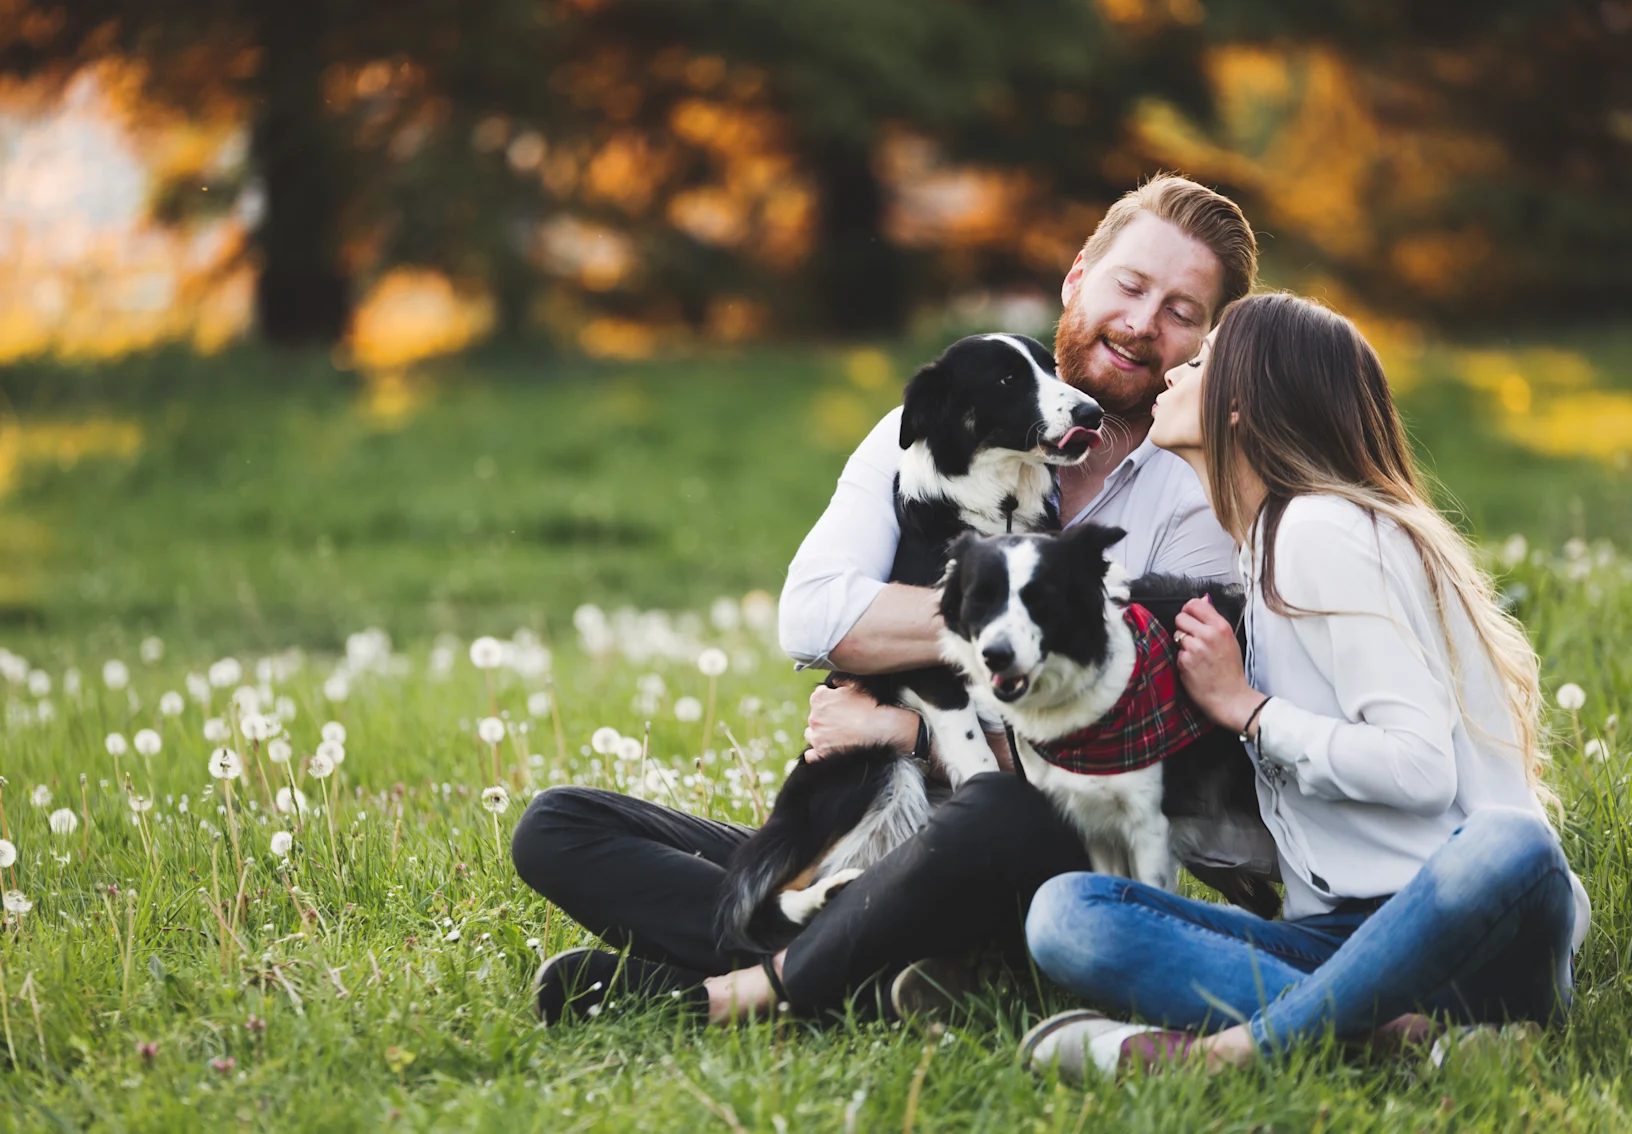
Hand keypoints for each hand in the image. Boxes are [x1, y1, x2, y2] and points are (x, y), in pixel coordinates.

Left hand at [803, 682, 919, 760]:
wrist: (882, 729)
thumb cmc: (871, 707)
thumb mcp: (857, 687)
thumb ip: (841, 682)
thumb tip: (835, 683)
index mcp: (819, 698)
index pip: (819, 696)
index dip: (831, 699)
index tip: (840, 704)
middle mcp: (814, 717)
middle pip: (815, 715)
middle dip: (826, 716)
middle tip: (843, 719)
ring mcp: (817, 737)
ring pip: (812, 734)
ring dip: (821, 733)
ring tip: (838, 734)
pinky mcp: (822, 753)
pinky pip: (811, 754)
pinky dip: (816, 752)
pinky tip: (828, 749)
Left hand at [1173, 597, 1264, 734]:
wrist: (1230, 697)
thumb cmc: (1230, 671)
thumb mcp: (1229, 640)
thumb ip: (1213, 621)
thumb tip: (1203, 600)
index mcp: (1221, 627)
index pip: (1195, 604)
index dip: (1189, 610)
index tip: (1190, 617)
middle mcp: (1208, 635)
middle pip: (1181, 617)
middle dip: (1183, 627)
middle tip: (1193, 639)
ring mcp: (1195, 648)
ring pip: (1177, 634)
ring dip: (1182, 643)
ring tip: (1196, 655)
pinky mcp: (1184, 661)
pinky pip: (1176, 652)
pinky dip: (1182, 658)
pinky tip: (1193, 666)